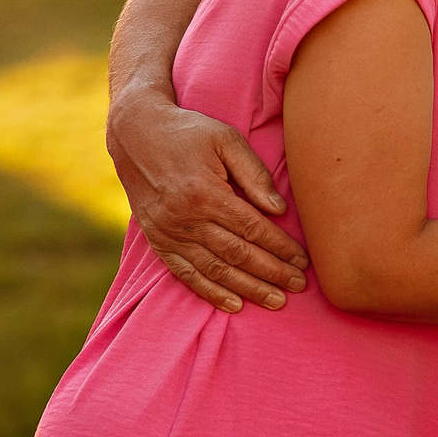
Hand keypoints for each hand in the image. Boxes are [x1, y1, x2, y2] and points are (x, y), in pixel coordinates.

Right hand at [107, 89, 310, 312]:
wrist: (135, 133)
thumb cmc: (188, 132)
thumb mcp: (225, 138)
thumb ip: (253, 173)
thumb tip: (278, 209)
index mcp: (205, 192)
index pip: (252, 228)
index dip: (280, 248)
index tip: (303, 261)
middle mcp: (186, 218)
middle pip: (237, 254)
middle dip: (271, 273)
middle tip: (298, 286)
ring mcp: (169, 233)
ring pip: (214, 270)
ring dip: (248, 288)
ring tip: (276, 301)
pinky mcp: (157, 240)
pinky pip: (185, 273)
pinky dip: (210, 292)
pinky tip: (234, 304)